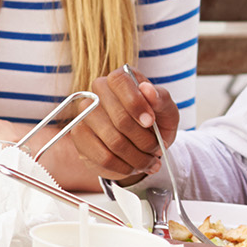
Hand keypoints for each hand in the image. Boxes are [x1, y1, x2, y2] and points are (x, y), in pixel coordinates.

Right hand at [41, 69, 181, 186]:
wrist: (141, 145)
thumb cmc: (154, 122)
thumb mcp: (166, 110)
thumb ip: (161, 99)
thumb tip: (147, 89)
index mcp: (119, 79)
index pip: (119, 82)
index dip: (136, 103)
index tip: (150, 122)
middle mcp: (97, 93)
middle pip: (119, 118)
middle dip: (145, 139)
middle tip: (158, 149)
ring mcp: (85, 115)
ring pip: (114, 141)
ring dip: (138, 157)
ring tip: (151, 161)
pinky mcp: (80, 137)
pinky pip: (104, 157)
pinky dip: (125, 167)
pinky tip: (135, 167)